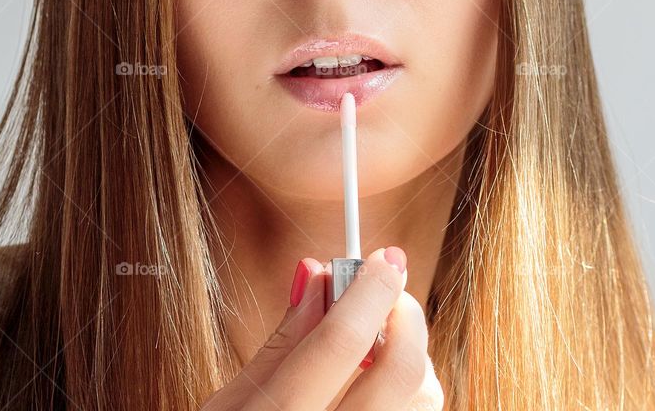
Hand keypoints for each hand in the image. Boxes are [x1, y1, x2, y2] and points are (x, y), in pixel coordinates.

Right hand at [201, 246, 444, 409]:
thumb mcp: (230, 403)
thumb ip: (283, 340)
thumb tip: (319, 273)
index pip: (339, 344)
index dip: (369, 290)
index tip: (386, 258)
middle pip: (400, 372)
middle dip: (404, 317)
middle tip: (387, 294)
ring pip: (425, 402)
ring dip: (412, 361)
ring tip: (375, 352)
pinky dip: (410, 398)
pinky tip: (376, 393)